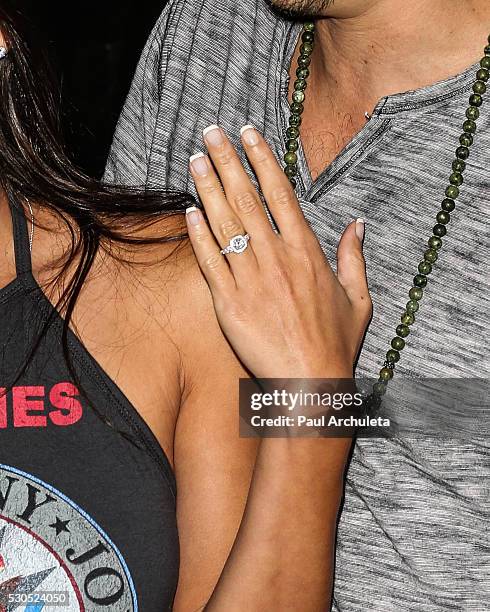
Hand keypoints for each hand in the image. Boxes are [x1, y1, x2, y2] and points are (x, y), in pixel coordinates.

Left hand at [186, 125, 371, 378]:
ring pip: (224, 224)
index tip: (248, 135)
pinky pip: (209, 263)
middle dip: (227, 160)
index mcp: (307, 251)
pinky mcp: (228, 304)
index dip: (262, 160)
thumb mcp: (359, 298)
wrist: (310, 384)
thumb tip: (359, 224)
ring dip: (208, 187)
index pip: (280, 193)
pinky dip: (197, 236)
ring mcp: (250, 280)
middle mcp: (276, 258)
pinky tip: (187, 211)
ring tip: (194, 159)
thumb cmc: (336, 343)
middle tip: (209, 132)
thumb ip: (354, 257)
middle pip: (246, 199)